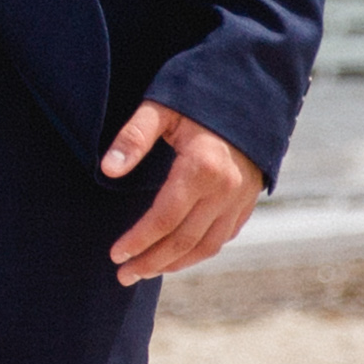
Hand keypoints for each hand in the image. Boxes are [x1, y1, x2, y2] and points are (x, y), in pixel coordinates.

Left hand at [97, 102, 261, 282]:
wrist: (255, 87)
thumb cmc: (201, 93)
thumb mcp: (163, 107)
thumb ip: (134, 137)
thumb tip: (108, 169)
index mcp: (202, 168)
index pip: (164, 219)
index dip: (138, 241)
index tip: (115, 255)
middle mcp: (226, 189)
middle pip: (184, 240)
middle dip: (152, 262)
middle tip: (123, 276)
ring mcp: (241, 197)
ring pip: (207, 245)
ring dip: (175, 263)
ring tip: (145, 272)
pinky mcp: (249, 199)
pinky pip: (224, 236)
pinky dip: (200, 251)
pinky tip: (179, 256)